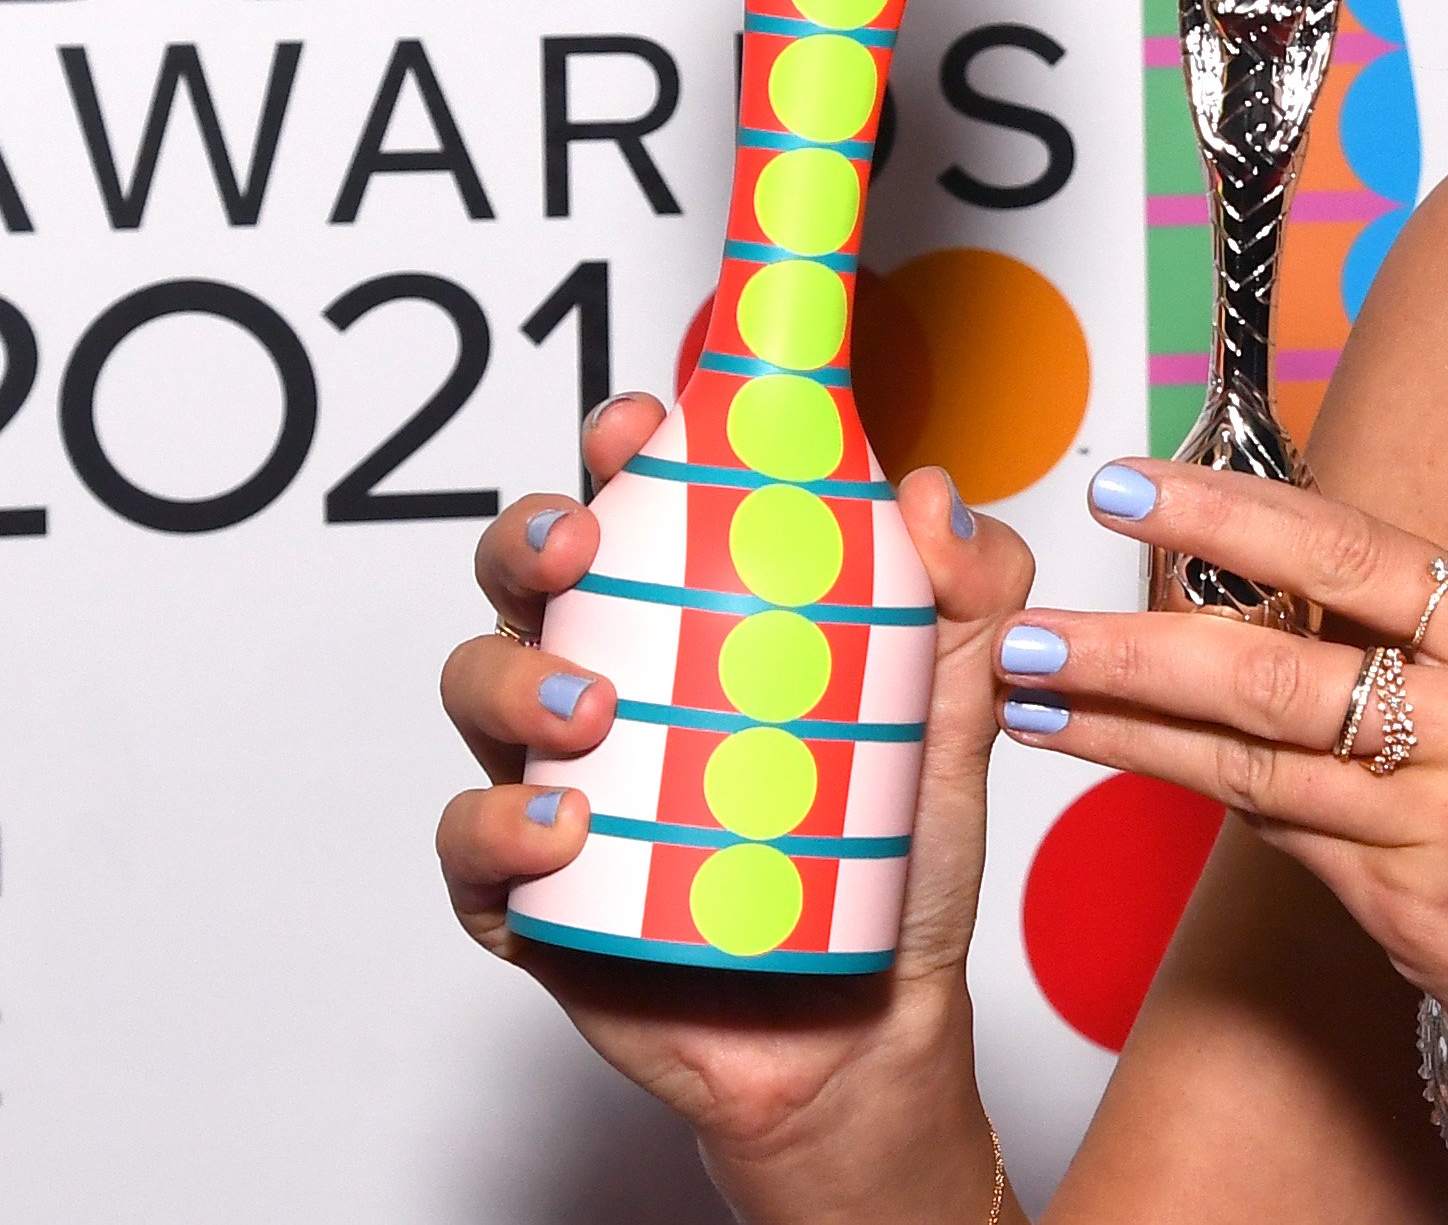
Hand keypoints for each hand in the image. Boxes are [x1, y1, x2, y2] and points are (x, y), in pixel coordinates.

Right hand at [433, 396, 1036, 1189]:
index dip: (616, 450)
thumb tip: (930, 492)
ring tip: (590, 713)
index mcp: (694, 617)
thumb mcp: (957, 710)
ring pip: (480, 692)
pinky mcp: (533, 893)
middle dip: (528, 540)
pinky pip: (474, 846)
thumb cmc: (895, 853)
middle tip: (580, 547)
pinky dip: (499, 825)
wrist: (869, 1022)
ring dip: (513, 681)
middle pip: (527, 579)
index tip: (637, 425)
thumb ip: (973, 594)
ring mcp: (561, 780)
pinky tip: (561, 823)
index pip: (637, 505)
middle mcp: (613, 680)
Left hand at [993, 460, 1447, 1118]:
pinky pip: (1285, 837)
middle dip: (1142, 621)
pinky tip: (1112, 765)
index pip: (1361, 551)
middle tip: (1035, 599)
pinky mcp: (1429, 908)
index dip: (1235, 511)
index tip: (1137, 481)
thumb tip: (1306, 616)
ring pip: (1260, 748)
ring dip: (1127, 713)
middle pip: (1288, 653)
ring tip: (1030, 684)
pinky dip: (1191, 796)